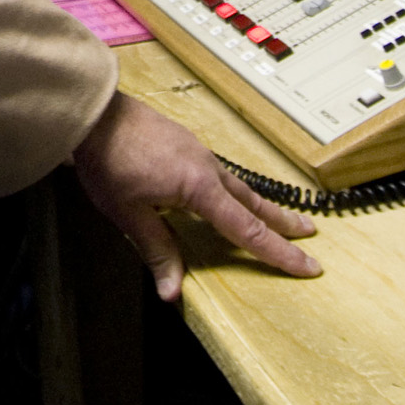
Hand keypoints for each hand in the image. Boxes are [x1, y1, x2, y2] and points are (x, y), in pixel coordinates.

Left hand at [70, 91, 321, 301]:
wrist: (94, 112)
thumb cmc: (109, 159)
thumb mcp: (129, 214)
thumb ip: (156, 251)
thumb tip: (172, 292)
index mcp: (199, 187)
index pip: (248, 230)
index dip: (279, 252)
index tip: (308, 265)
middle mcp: (207, 168)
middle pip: (253, 203)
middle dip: (282, 222)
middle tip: (310, 234)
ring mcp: (197, 152)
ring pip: (237, 186)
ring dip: (259, 205)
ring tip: (276, 217)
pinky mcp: (184, 143)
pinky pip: (219, 173)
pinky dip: (233, 190)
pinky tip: (225, 194)